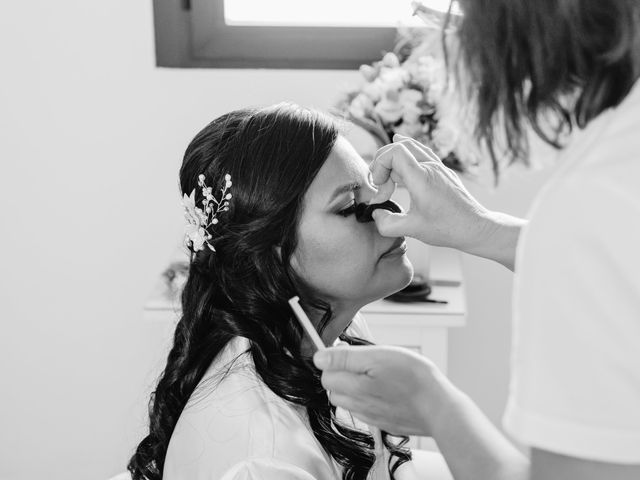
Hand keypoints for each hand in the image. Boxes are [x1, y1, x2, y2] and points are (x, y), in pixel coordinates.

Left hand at [313, 344, 453, 436]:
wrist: (438, 407)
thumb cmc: (413, 377)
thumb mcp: (378, 356)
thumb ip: (345, 358)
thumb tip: (319, 357)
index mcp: (353, 387)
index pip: (325, 374)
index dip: (335, 359)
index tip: (350, 352)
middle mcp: (357, 405)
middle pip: (334, 388)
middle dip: (343, 373)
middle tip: (365, 362)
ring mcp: (370, 416)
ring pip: (348, 400)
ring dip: (355, 386)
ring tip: (377, 375)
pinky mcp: (382, 422)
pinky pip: (365, 409)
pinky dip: (369, 398)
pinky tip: (386, 389)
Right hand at [369, 134, 491, 252]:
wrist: (476, 228)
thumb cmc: (447, 228)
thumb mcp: (412, 230)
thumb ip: (387, 223)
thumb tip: (375, 213)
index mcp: (422, 177)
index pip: (395, 152)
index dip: (380, 164)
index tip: (379, 185)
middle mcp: (430, 167)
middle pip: (399, 146)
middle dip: (383, 163)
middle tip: (381, 187)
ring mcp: (438, 167)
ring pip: (411, 147)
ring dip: (394, 160)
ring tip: (387, 178)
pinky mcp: (442, 172)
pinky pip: (421, 153)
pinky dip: (407, 154)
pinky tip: (402, 152)